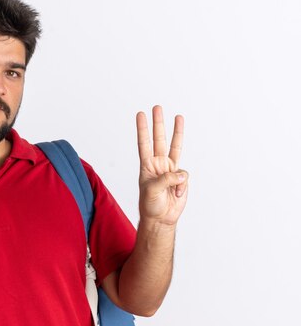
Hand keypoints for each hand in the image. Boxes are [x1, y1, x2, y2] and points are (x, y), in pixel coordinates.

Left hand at [136, 105, 188, 226]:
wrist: (161, 218)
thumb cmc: (150, 205)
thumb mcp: (152, 191)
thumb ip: (166, 179)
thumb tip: (181, 173)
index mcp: (146, 166)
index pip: (144, 144)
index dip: (142, 129)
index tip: (140, 115)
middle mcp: (158, 164)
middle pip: (159, 139)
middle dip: (158, 123)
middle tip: (156, 107)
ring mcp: (170, 169)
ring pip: (175, 146)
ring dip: (177, 131)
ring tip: (179, 116)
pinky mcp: (181, 178)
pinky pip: (185, 176)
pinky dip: (182, 185)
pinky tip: (176, 193)